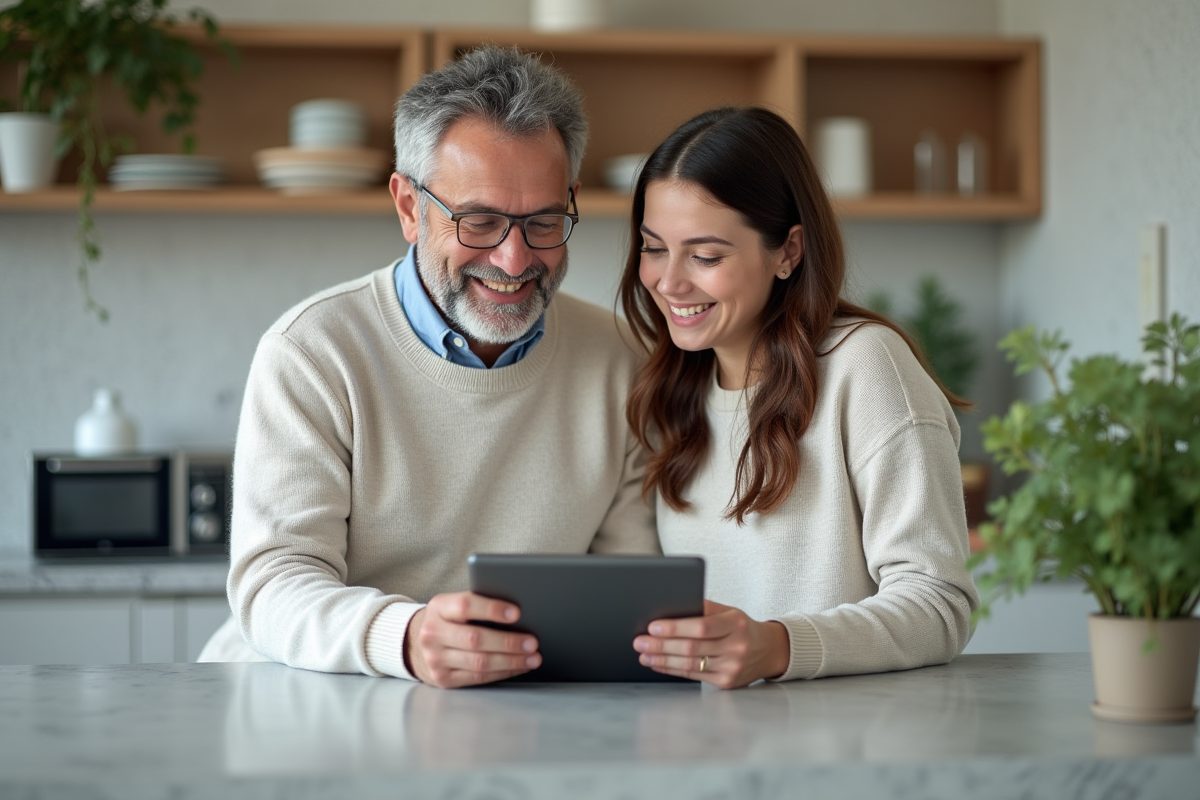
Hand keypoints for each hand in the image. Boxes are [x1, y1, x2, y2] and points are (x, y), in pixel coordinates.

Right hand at [405, 591, 540, 687]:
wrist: (422, 642)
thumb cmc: (451, 619)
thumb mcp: (456, 604)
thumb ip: (480, 605)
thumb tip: (520, 614)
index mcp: (439, 607)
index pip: (466, 605)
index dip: (492, 609)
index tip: (517, 613)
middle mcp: (433, 633)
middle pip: (475, 639)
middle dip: (508, 642)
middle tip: (533, 642)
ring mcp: (435, 659)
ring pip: (479, 662)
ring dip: (511, 661)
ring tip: (533, 658)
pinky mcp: (443, 678)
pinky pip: (478, 678)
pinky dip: (503, 673)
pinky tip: (519, 667)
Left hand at [633, 600, 789, 688]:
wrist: (768, 650)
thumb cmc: (741, 627)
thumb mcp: (729, 612)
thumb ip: (703, 609)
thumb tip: (670, 606)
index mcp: (736, 624)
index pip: (701, 626)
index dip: (675, 627)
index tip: (653, 626)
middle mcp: (736, 647)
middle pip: (692, 647)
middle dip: (661, 645)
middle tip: (639, 641)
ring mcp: (732, 667)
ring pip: (690, 664)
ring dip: (662, 660)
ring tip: (643, 654)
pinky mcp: (726, 682)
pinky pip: (693, 676)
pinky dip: (672, 669)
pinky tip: (658, 664)